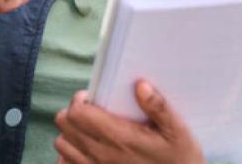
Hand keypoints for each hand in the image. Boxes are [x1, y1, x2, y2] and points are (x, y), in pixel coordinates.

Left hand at [54, 82, 204, 163]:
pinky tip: (86, 149)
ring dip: (70, 132)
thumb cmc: (179, 158)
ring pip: (62, 144)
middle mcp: (103, 155)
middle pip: (65, 125)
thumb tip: (140, 85)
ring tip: (89, 128)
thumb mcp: (178, 130)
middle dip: (73, 112)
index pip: (77, 113)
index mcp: (120, 137)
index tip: (94, 97)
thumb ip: (159, 106)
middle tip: (91, 109)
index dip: (80, 100)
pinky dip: (70, 155)